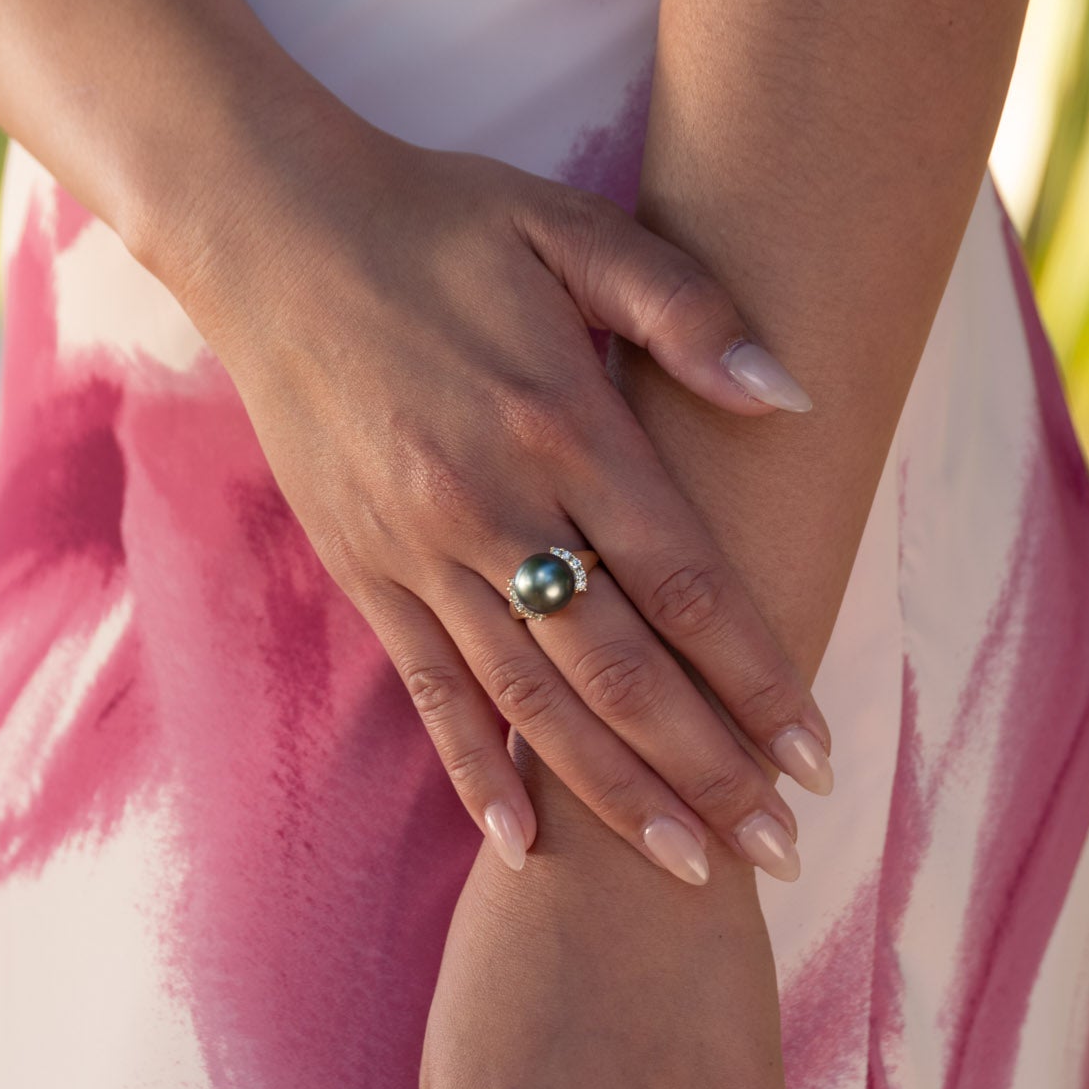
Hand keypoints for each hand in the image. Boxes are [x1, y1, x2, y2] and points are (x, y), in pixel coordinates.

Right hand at [175, 106, 835, 884]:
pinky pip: (430, 690)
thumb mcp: (573, 227)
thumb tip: (791, 398)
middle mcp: (491, 506)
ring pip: (532, 703)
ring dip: (615, 794)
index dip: (756, 675)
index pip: (685, 580)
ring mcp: (419, 550)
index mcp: (562, 424)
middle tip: (778, 845)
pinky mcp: (363, 571)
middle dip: (708, 768)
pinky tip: (522, 847)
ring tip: (689, 867)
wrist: (273, 231)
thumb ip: (686, 311)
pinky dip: (475, 771)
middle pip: (620, 670)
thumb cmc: (442, 221)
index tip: (815, 749)